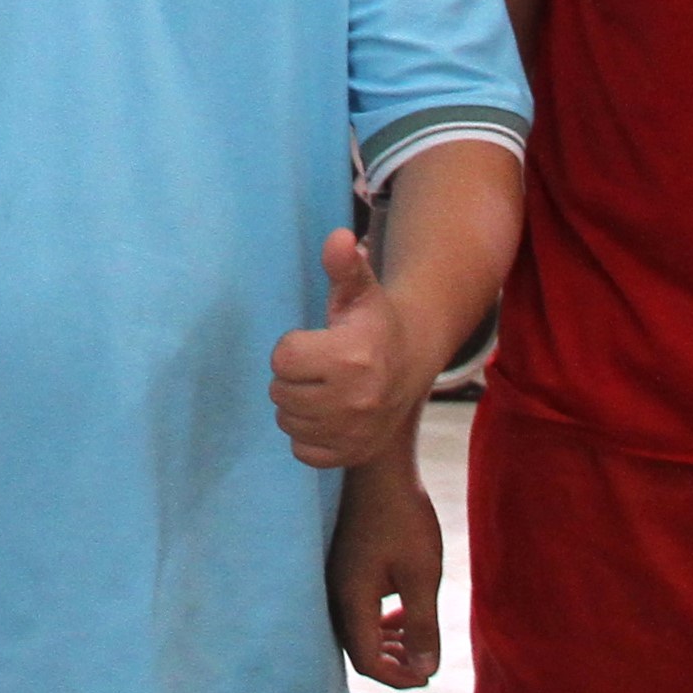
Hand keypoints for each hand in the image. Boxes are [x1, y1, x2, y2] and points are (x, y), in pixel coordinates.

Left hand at [272, 229, 431, 469]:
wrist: (412, 362)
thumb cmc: (375, 322)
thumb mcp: (360, 289)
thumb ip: (344, 266)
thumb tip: (339, 238)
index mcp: (352, 356)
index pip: (283, 358)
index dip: (292, 346)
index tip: (315, 341)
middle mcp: (355, 400)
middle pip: (280, 392)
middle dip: (293, 376)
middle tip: (319, 366)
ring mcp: (355, 433)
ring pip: (287, 422)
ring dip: (297, 406)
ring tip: (323, 388)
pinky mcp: (352, 455)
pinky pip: (302, 450)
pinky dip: (307, 435)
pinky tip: (327, 414)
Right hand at [328, 449, 443, 689]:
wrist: (379, 466)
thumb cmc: (402, 516)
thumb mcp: (421, 574)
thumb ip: (422, 626)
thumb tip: (425, 669)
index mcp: (352, 601)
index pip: (369, 663)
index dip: (399, 678)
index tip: (428, 674)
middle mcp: (335, 595)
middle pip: (359, 650)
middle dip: (393, 663)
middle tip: (425, 661)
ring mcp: (335, 579)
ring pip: (357, 629)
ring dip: (386, 641)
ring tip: (414, 637)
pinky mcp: (341, 565)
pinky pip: (356, 608)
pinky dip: (379, 619)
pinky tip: (401, 608)